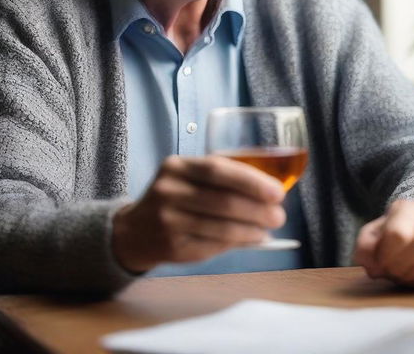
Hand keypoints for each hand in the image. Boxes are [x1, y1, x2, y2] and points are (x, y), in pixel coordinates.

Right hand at [112, 155, 285, 272]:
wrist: (134, 231)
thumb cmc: (174, 198)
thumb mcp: (188, 178)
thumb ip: (221, 180)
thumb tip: (269, 192)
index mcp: (177, 166)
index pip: (218, 170)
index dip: (251, 181)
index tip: (277, 192)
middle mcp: (169, 191)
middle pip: (223, 201)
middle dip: (257, 210)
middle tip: (279, 215)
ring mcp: (168, 220)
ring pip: (221, 227)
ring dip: (252, 230)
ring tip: (268, 229)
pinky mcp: (172, 247)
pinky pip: (213, 246)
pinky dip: (238, 242)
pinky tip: (251, 239)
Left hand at [353, 199, 413, 287]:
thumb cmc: (398, 231)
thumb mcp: (376, 231)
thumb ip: (366, 245)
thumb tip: (370, 267)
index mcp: (411, 208)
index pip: (399, 233)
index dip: (385, 253)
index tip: (378, 261)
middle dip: (399, 267)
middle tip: (389, 271)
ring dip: (412, 276)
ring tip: (401, 274)